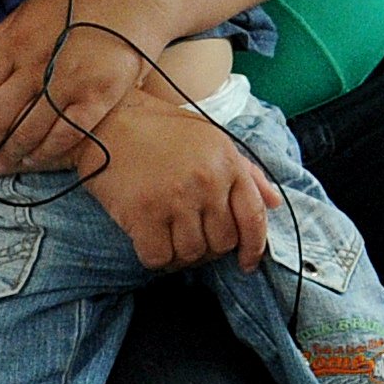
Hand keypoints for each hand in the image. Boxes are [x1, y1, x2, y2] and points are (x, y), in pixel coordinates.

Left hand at [0, 0, 155, 166]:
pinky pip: (67, 135)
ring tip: (4, 161)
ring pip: (28, 132)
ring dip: (10, 153)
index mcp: (16, 42)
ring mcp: (71, 83)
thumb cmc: (80, 3)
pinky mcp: (101, 96)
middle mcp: (39, 64)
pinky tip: (37, 156)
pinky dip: (47, 151)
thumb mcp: (28, 10)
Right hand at [77, 101, 281, 271]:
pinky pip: (158, 257)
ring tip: (172, 242)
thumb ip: (246, 171)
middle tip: (195, 243)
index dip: (254, 247)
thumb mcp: (212, 138)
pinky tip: (152, 245)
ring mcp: (175, 199)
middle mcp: (207, 182)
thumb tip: (275, 202)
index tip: (247, 263)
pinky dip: (157, 259)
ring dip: (183, 257)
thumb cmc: (162, 129)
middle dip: (211, 250)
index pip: (254, 217)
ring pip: (192, 253)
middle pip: (222, 242)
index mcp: (227, 163)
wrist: (108, 119)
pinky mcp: (142, 213)